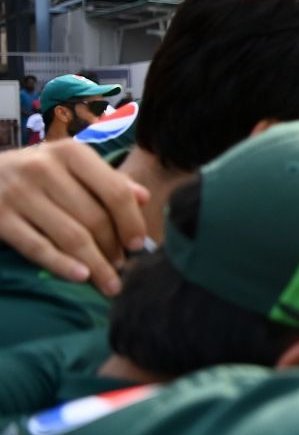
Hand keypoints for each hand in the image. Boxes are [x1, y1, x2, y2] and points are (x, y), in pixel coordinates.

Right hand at [0, 143, 149, 297]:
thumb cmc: (36, 172)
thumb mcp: (69, 166)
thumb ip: (107, 180)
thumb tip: (144, 197)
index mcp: (70, 152)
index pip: (114, 191)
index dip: (131, 222)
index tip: (138, 244)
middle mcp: (43, 168)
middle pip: (94, 218)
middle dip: (113, 248)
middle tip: (122, 268)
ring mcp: (18, 193)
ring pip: (70, 236)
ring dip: (95, 264)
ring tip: (109, 281)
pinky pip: (38, 248)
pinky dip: (62, 265)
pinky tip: (82, 277)